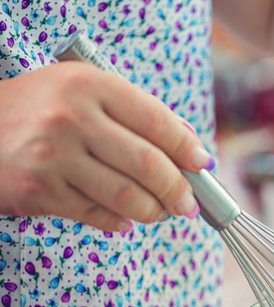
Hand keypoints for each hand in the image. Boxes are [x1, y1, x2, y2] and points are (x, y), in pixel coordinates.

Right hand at [0, 62, 213, 230]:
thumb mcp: (83, 92)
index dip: (187, 148)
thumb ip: (134, 113)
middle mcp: (71, 118)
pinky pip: (96, 214)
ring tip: (161, 213)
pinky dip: (119, 222)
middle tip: (189, 204)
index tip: (202, 165)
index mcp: (89, 85)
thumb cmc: (41, 109)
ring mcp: (52, 156)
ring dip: (154, 211)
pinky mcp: (38, 190)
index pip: (157, 121)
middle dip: (178, 189)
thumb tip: (190, 145)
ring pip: (127, 195)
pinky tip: (125, 219)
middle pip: (148, 164)